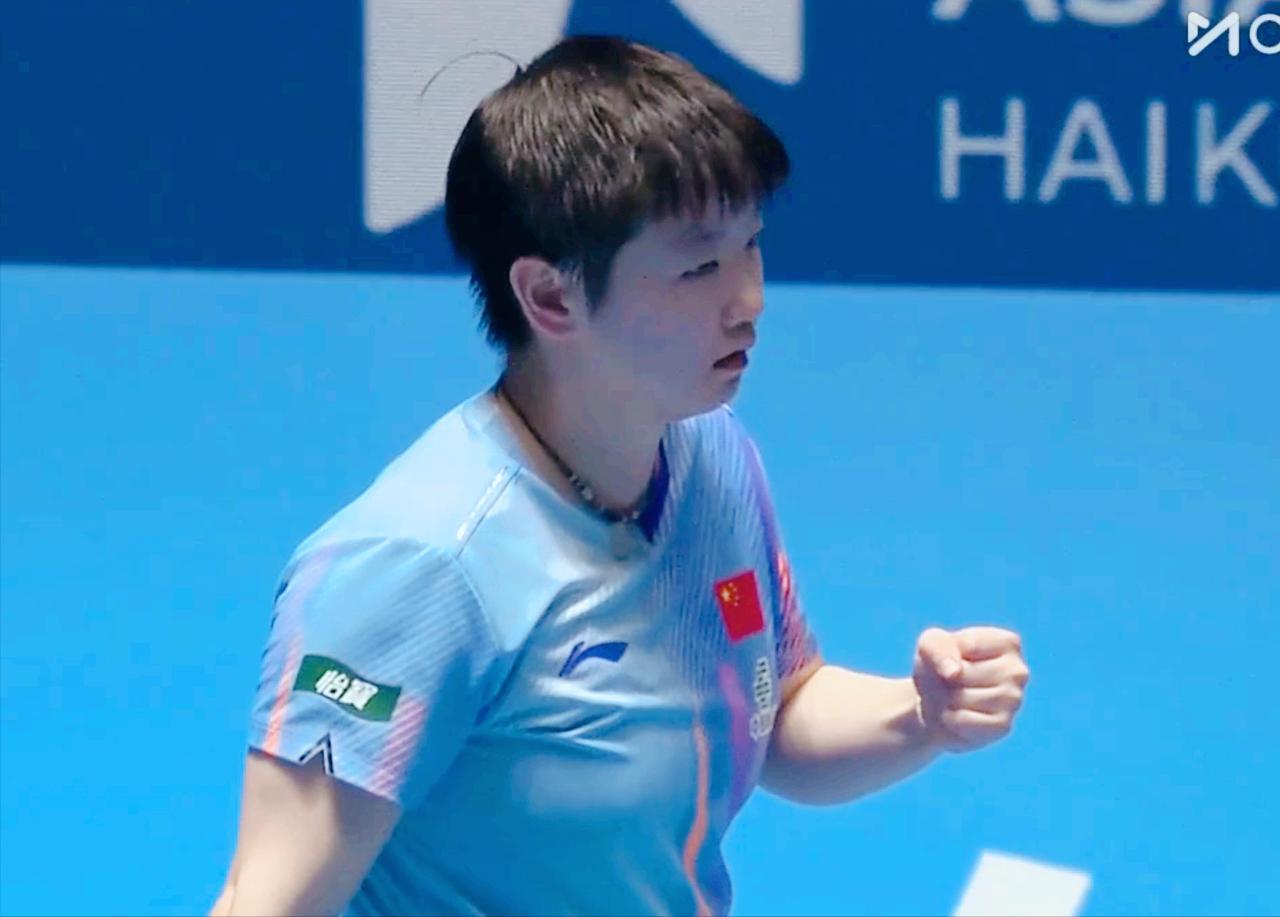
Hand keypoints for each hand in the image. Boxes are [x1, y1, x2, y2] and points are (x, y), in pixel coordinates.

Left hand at [912, 626, 1029, 752]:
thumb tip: (954, 672)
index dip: (947, 653)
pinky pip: (965, 721)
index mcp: (1008, 643)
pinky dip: (951, 719)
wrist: (933, 704)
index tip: (951, 658)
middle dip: (946, 679)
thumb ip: (938, 646)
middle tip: (948, 682)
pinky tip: (957, 715)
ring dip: (947, 699)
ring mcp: (1014, 701)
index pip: (967, 645)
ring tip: (953, 697)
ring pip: (964, 698)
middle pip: (965, 673)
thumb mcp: (930, 644)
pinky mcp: (1003, 726)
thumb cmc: (937, 667)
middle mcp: (1018, 671)